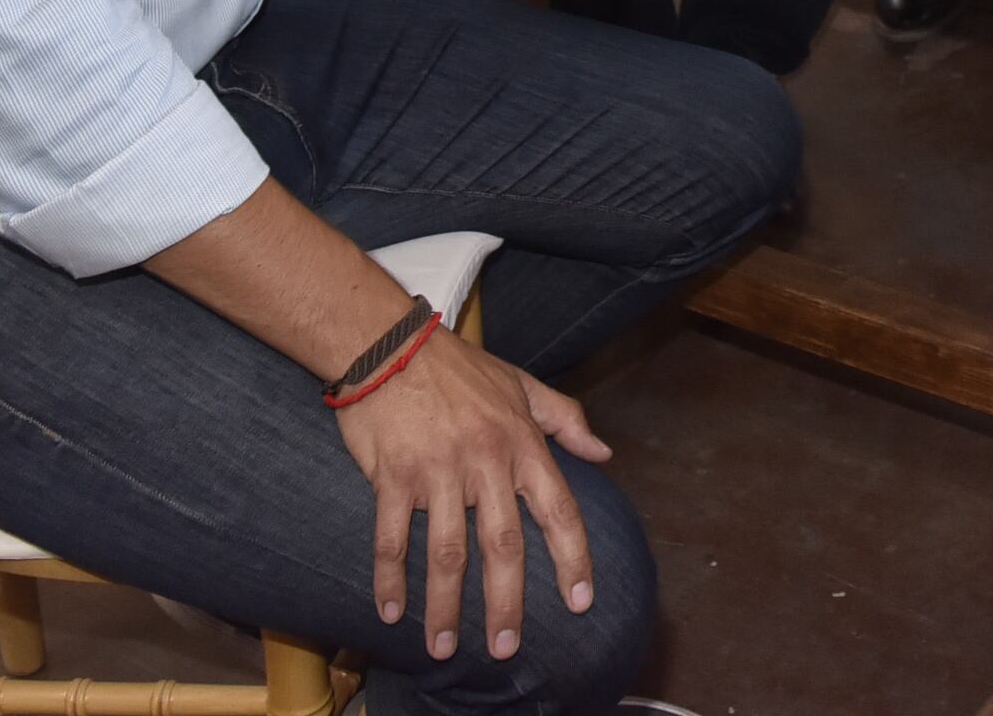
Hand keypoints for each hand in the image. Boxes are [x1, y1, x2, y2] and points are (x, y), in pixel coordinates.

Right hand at [334, 326, 611, 662]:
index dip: (572, 558)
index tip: (580, 602)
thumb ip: (565, 420)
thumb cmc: (459, 368)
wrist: (389, 343)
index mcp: (521, 443)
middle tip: (506, 648)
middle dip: (506, 602)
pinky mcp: (392, 476)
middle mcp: (484, 461)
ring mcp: (437, 471)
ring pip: (446, 552)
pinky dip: (389, 578)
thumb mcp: (522, 385)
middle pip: (501, 545)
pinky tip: (390, 612)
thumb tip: (604, 452)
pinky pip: (392, 537)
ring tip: (443, 648)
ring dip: (445, 606)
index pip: (557, 509)